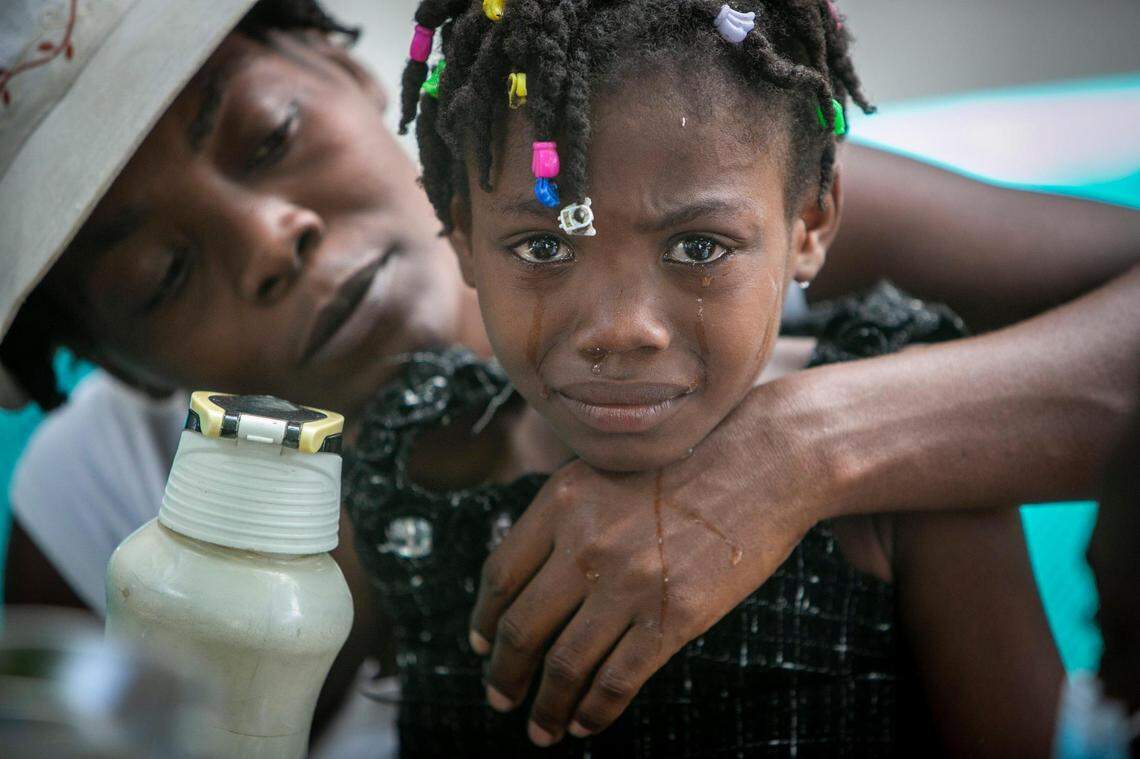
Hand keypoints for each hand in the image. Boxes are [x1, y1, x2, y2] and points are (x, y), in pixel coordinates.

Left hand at [468, 376, 830, 745]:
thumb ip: (566, 517)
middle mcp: (585, 546)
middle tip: (500, 696)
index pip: (500, 576)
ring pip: (565, 665)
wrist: (762, 462)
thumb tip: (531, 578)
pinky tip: (586, 724)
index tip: (482, 646)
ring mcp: (628, 584)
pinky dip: (594, 712)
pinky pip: (617, 680)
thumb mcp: (606, 470)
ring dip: (546, 707)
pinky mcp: (672, 616)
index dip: (483, 620)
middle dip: (505, 674)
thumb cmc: (688, 463)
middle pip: (522, 628)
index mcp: (560, 503)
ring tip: (541, 729)